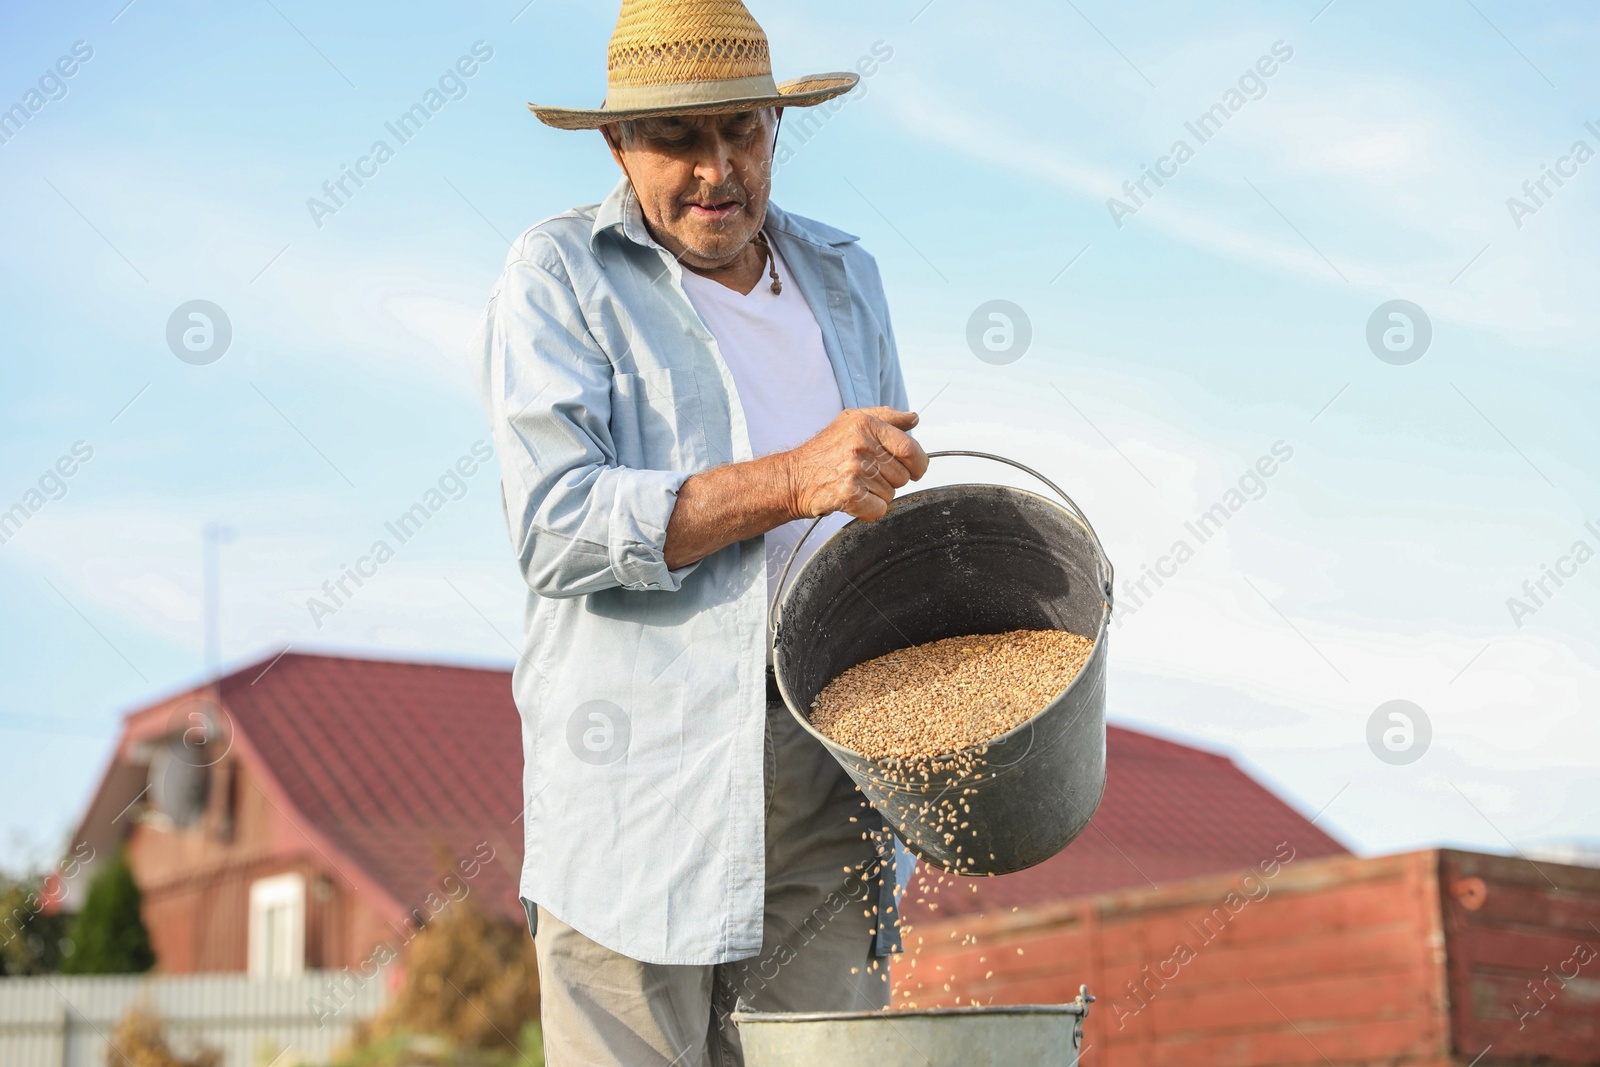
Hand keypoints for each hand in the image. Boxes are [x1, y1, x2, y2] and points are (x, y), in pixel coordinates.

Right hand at [782, 408, 928, 521]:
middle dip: (891, 480)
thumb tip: (913, 419)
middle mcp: (861, 445)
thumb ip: (887, 417)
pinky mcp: (849, 493)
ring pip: (891, 494)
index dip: (918, 464)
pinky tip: (854, 498)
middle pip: (903, 475)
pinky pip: (879, 509)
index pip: (911, 448)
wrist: (794, 477)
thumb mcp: (852, 421)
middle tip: (867, 474)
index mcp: (866, 425)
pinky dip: (869, 509)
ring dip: (877, 494)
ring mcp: (855, 470)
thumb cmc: (824, 450)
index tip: (913, 469)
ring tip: (855, 483)